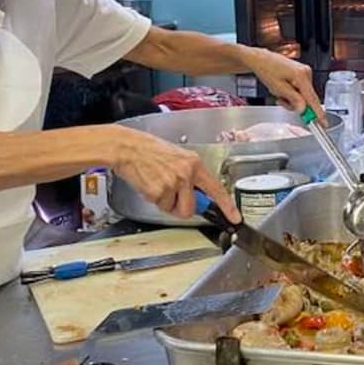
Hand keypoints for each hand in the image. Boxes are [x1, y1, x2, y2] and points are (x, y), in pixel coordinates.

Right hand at [112, 127, 240, 222]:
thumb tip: (199, 196)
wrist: (128, 147)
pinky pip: (160, 206)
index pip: (216, 188)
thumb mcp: (178, 157)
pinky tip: (149, 184)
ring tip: (158, 185)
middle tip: (172, 196)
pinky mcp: (158, 191)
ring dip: (167, 204)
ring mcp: (173, 183)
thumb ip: (191, 176)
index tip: (235, 217)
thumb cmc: (150, 151)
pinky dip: (153, 200)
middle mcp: (186, 173)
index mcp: (194, 164)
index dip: (228, 205)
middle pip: (192, 208)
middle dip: (182, 208)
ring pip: (175, 209)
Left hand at [241, 48, 324, 121]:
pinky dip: (292, 93)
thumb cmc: (266, 69)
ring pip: (303, 95)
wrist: (261, 59)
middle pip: (308, 98)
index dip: (318, 113)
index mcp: (301, 75)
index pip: (312, 98)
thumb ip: (292, 99)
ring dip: (291, 98)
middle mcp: (306, 72)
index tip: (323, 123)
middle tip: (281, 100)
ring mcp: (305, 72)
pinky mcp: (302, 74)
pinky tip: (283, 89)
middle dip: (295, 103)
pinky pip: (301, 90)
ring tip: (279, 93)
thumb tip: (303, 108)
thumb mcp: (277, 88)